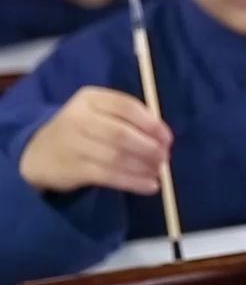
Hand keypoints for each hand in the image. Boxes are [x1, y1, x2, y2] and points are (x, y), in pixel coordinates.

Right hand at [18, 86, 171, 194]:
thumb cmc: (81, 131)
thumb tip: (163, 137)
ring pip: (117, 157)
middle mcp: (78, 118)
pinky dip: (134, 182)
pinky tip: (150, 185)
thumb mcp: (97, 113)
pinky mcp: (73, 168)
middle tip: (164, 157)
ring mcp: (73, 144)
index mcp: (89, 98)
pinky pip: (110, 176)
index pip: (126, 106)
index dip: (152, 124)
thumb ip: (127, 119)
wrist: (38, 154)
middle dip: (149, 148)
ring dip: (144, 166)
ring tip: (158, 171)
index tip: (167, 139)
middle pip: (122, 134)